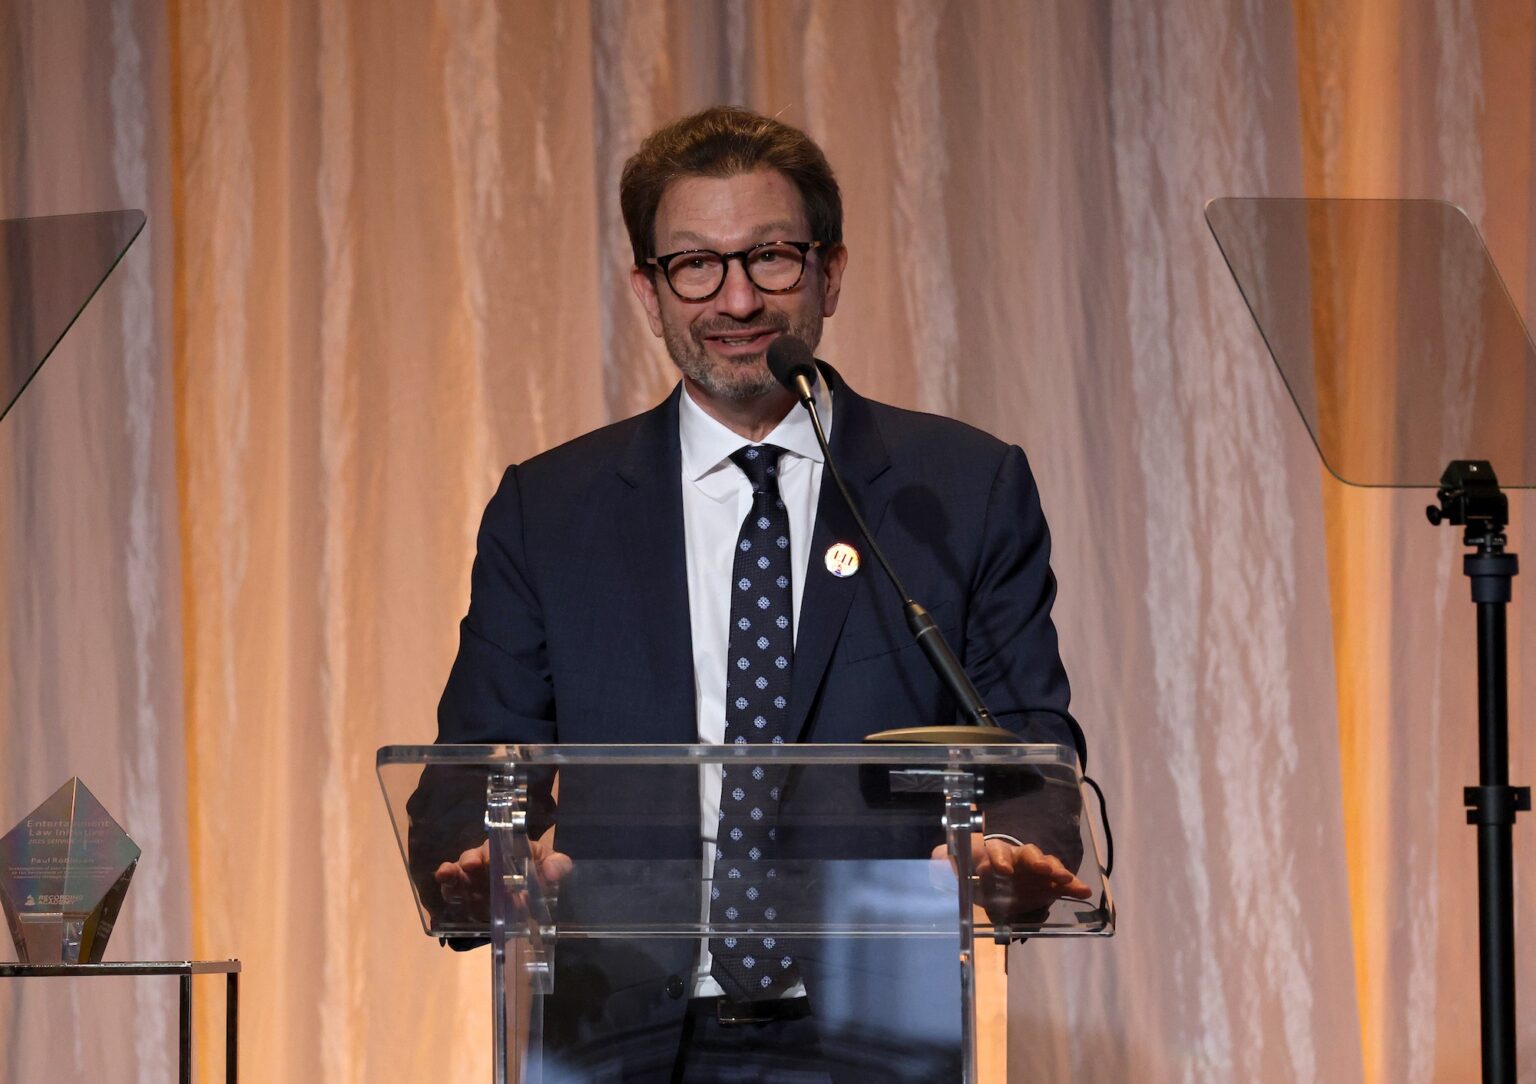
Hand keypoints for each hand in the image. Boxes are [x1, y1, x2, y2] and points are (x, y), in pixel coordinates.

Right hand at [434, 836, 572, 919]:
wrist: (525, 905)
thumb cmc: (540, 877)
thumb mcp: (553, 870)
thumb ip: (558, 866)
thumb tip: (552, 872)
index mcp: (515, 849)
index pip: (508, 844)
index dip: (502, 849)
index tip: (495, 858)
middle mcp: (493, 858)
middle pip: (481, 853)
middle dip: (476, 858)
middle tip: (473, 866)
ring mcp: (477, 875)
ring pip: (463, 867)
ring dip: (455, 870)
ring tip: (448, 873)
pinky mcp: (466, 891)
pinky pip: (453, 885)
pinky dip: (446, 883)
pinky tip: (441, 880)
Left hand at [931, 834, 1091, 918]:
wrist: (991, 885)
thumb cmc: (973, 873)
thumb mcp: (956, 869)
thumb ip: (944, 862)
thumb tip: (936, 855)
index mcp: (992, 853)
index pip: (996, 850)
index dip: (1000, 858)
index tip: (1002, 871)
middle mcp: (1016, 858)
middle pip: (1027, 852)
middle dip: (1036, 859)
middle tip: (1043, 868)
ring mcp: (1034, 870)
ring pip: (1048, 864)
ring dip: (1057, 870)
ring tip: (1067, 880)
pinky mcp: (1047, 884)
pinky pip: (1062, 883)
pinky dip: (1074, 885)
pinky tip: (1084, 891)